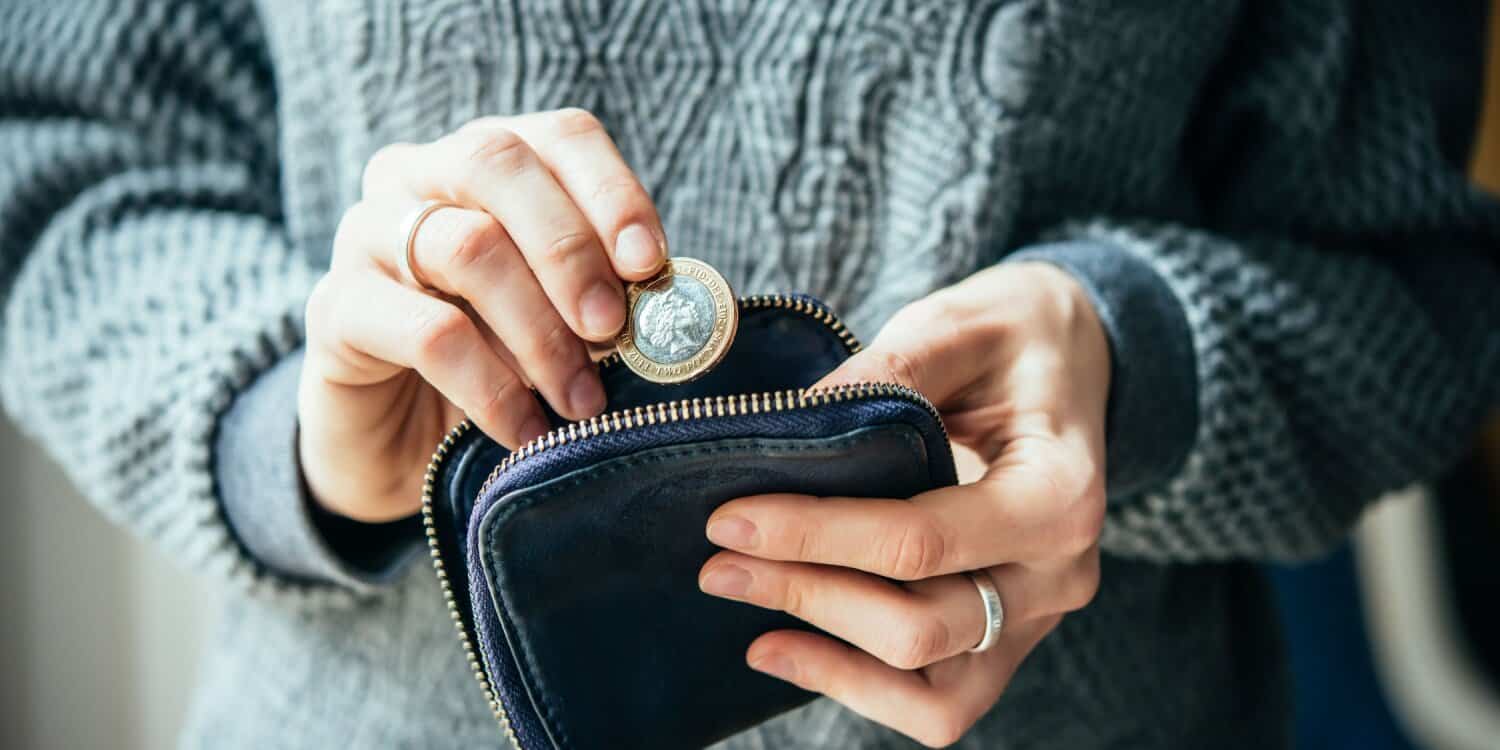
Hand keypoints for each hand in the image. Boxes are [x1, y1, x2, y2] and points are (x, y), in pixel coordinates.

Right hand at [300, 109, 665, 521]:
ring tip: (581, 400)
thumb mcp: (560, 321)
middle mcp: (419, 176)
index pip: (560, 136)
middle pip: (500, 164)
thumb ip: (605, 296)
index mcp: (490, 162)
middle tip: (611, 328)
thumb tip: (672, 304)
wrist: (398, 445)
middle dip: (571, 250)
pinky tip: (526, 432)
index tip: (650, 263)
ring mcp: (365, 234)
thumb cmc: (497, 365)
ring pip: (466, 246)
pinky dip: (491, 386)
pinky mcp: (335, 309)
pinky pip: (426, 332)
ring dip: (540, 332)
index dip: (613, 192)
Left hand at [698, 262, 1109, 746]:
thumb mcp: (958, 326)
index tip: (731, 518)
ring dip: (826, 654)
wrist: (1072, 359)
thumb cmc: (1015, 338)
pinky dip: (858, 685)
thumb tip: (788, 427)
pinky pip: (937, 701)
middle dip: (807, 594)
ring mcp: (1036, 618)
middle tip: (719, 559)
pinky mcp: (1006, 638)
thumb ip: (887, 372)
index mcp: (1060, 494)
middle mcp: (1059, 574)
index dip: (816, 536)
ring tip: (745, 605)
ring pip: (931, 690)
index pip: (923, 541)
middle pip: (920, 627)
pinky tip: (784, 647)